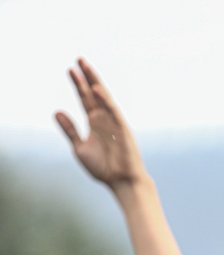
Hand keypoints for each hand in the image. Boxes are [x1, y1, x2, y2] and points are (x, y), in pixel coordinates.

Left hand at [55, 58, 147, 189]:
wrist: (121, 181)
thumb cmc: (103, 167)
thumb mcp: (79, 147)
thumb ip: (70, 130)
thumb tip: (57, 111)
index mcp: (94, 122)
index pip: (85, 98)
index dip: (79, 84)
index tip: (71, 70)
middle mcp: (104, 119)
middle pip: (94, 93)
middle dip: (87, 77)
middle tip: (79, 59)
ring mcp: (114, 122)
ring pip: (104, 98)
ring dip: (95, 82)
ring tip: (85, 67)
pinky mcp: (122, 129)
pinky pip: (113, 111)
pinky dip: (105, 100)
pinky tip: (97, 89)